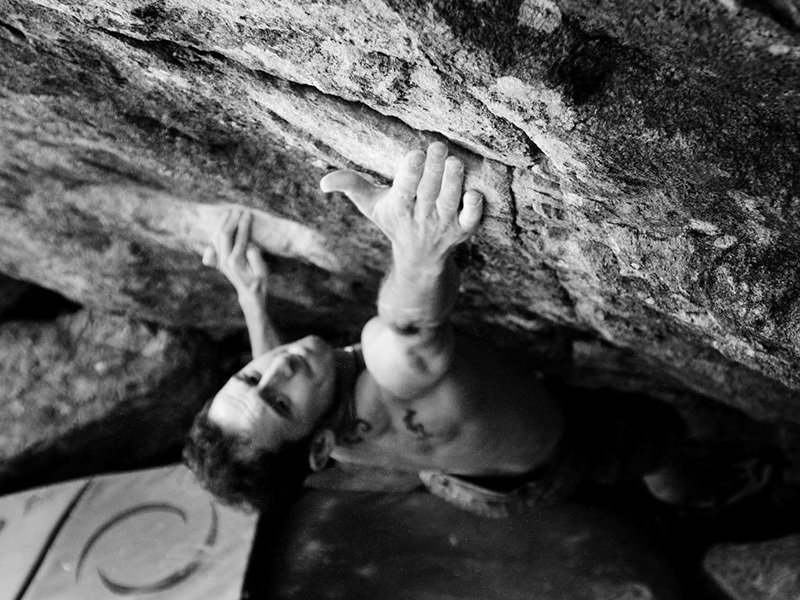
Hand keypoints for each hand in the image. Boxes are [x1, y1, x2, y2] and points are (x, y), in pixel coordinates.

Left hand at [202, 209, 268, 305]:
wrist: (249, 293)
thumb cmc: (259, 281)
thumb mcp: (262, 271)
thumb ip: (255, 258)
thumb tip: (249, 245)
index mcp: (236, 262)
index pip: (239, 237)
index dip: (244, 224)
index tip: (249, 213)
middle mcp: (224, 260)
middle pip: (224, 234)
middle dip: (231, 220)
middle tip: (239, 210)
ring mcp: (219, 260)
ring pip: (217, 236)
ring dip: (223, 223)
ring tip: (230, 211)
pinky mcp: (218, 259)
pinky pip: (214, 241)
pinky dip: (218, 230)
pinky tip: (223, 222)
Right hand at [320, 142, 482, 266]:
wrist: (420, 258)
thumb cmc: (394, 220)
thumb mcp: (371, 205)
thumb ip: (350, 186)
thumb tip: (324, 182)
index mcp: (399, 209)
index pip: (404, 191)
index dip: (410, 173)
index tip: (415, 154)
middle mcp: (422, 218)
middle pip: (429, 194)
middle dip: (434, 170)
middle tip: (438, 146)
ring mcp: (444, 225)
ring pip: (451, 204)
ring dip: (454, 183)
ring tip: (455, 162)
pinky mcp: (464, 230)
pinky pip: (471, 220)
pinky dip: (474, 208)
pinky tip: (475, 191)